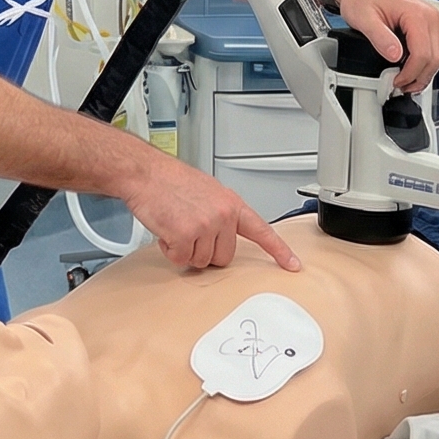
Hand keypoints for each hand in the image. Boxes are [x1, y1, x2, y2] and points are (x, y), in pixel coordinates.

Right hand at [122, 157, 301, 272]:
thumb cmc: (170, 181)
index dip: (279, 251)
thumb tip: (222, 238)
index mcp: (232, 203)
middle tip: (189, 231)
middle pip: (224, 257)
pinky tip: (166, 231)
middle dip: (205, 252)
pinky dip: (171, 251)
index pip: (262, 231)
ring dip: (185, 250)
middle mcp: (224, 214)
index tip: (293, 265)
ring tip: (175, 225)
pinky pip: (182, 259)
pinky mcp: (187, 235)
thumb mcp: (207, 192)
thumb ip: (221, 214)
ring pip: (201, 261)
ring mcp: (206, 225)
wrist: (146, 173)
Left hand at [329, 0, 438, 94]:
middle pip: (435, 58)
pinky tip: (410, 70)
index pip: (423, 53)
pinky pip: (434, 50)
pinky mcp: (428, 26)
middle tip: (402, 87)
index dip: (410, 73)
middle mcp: (430, 16)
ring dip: (424, 73)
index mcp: (417, 14)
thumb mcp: (364, 19)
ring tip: (406, 82)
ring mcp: (431, 21)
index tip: (396, 82)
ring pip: (438, 57)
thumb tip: (395, 55)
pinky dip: (424, 64)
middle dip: (419, 77)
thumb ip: (380, 37)